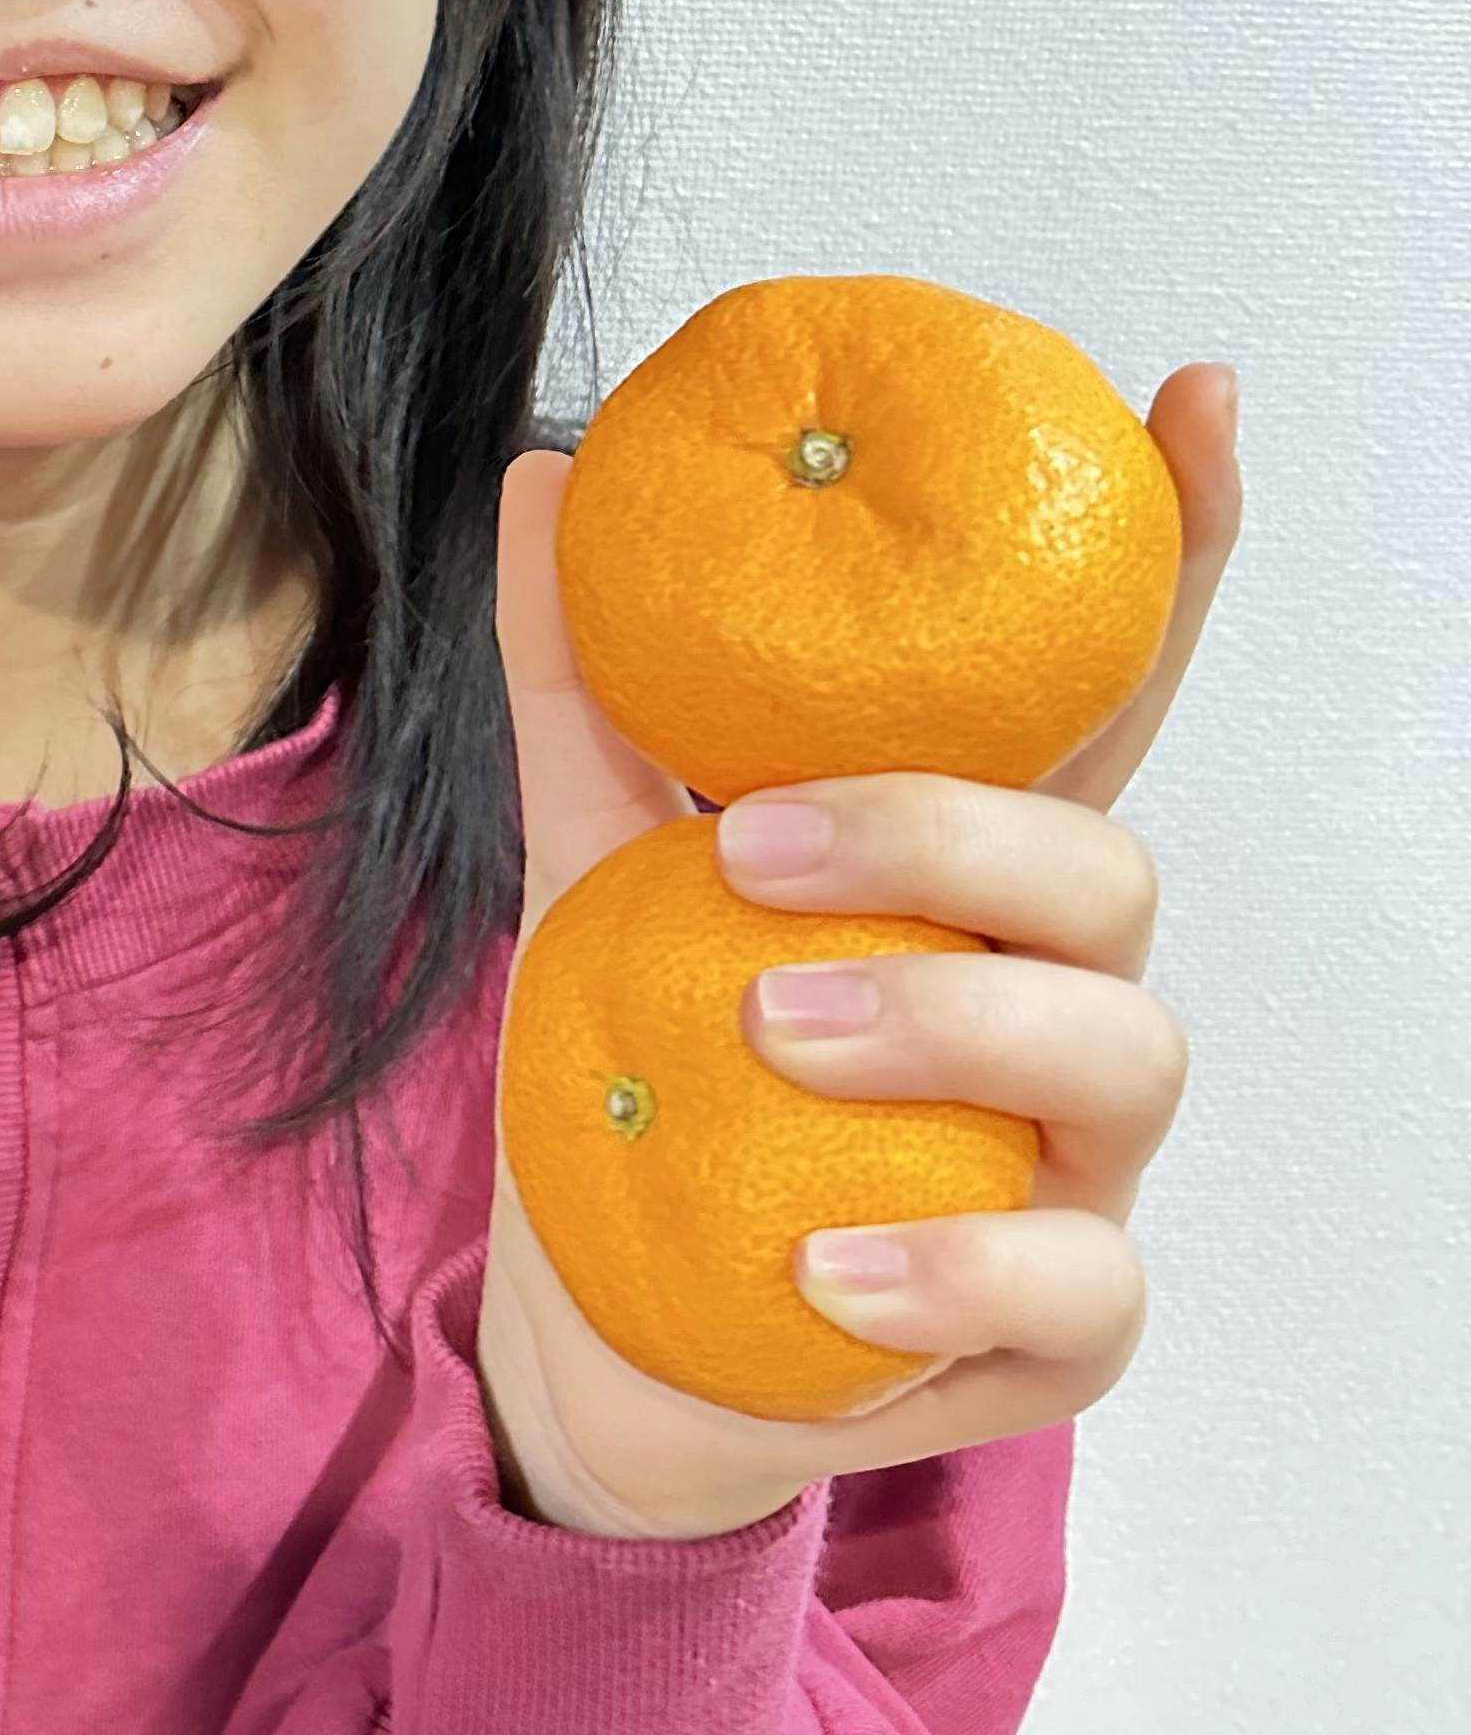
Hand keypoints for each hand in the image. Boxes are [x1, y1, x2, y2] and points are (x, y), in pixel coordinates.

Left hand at [473, 365, 1240, 1540]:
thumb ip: (584, 687)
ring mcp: (1073, 1157)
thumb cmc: (637, 1076)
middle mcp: (1051, 990)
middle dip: (946, 835)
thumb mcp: (588, 865)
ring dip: (947, 1024)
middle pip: (1107, 864)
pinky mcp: (1051, 1326)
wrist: (587, 1336)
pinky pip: (1076, 1288)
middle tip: (747, 856)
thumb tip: (548, 471)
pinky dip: (951, 1274)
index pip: (1104, 694)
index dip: (1179, 553)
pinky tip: (818, 1269)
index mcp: (967, 865)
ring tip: (765, 1030)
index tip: (1186, 399)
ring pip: (1126, 1051)